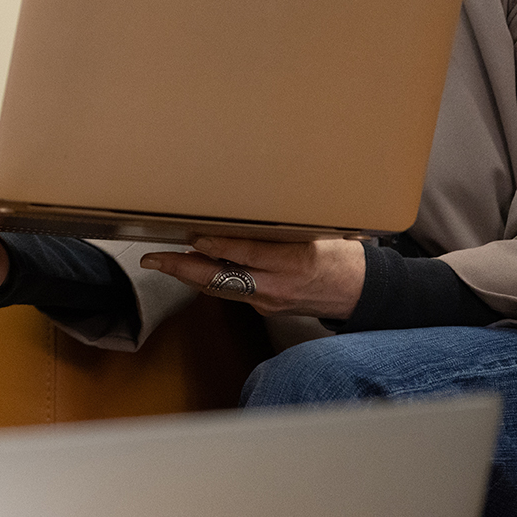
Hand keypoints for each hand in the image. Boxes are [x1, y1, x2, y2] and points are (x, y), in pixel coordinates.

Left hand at [139, 236, 365, 317]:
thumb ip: (283, 226)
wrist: (364, 295)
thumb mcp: (320, 234)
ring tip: (160, 261)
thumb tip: (246, 208)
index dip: (220, 247)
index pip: (250, 255)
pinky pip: (230, 293)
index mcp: (296, 262)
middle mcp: (278, 286)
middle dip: (183, 268)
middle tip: (152, 258)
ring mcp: (270, 301)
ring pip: (220, 288)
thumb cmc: (343, 256)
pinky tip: (190, 269)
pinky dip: (207, 280)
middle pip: (222, 279)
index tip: (194, 237)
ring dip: (188, 275)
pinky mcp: (267, 307)